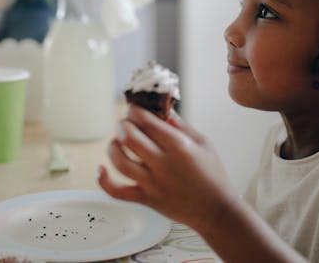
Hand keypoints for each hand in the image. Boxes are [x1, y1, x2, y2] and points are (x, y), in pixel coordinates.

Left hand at [98, 106, 236, 232]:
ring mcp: (153, 184)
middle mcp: (163, 164)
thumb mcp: (203, 142)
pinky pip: (117, 191)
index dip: (134, 111)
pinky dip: (104, 180)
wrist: (216, 211)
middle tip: (125, 123)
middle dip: (122, 124)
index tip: (133, 109)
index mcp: (179, 146)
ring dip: (113, 146)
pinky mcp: (146, 200)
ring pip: (120, 161)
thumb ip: (180, 124)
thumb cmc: (212, 174)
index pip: (146, 120)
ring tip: (118, 142)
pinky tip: (102, 169)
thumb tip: (161, 107)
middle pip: (130, 137)